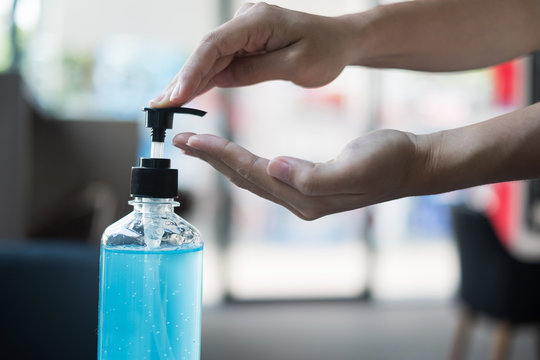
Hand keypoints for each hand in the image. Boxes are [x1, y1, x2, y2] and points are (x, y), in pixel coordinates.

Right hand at [150, 2, 352, 106]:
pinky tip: (186, 94)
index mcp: (257, 20)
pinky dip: (205, 80)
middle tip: (158, 105)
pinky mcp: (247, 44)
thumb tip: (220, 78)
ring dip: (188, 81)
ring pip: (210, 58)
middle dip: (182, 79)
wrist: (341, 41)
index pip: (215, 45)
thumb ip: (256, 70)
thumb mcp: (295, 64)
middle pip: (206, 51)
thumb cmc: (325, 51)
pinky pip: (222, 62)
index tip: (176, 95)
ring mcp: (244, 32)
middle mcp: (246, 22)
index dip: (192, 70)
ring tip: (164, 104)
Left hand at [173, 129, 424, 219]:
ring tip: (200, 146)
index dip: (222, 156)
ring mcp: (304, 196)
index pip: (253, 173)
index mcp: (307, 196)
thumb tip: (273, 167)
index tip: (194, 140)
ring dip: (224, 162)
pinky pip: (266, 177)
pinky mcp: (308, 186)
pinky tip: (235, 157)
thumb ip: (312, 174)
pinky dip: (244, 164)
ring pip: (253, 179)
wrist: (412, 165)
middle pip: (246, 179)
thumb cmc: (388, 161)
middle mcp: (300, 200)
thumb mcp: (355, 166)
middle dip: (213, 159)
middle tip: (183, 142)